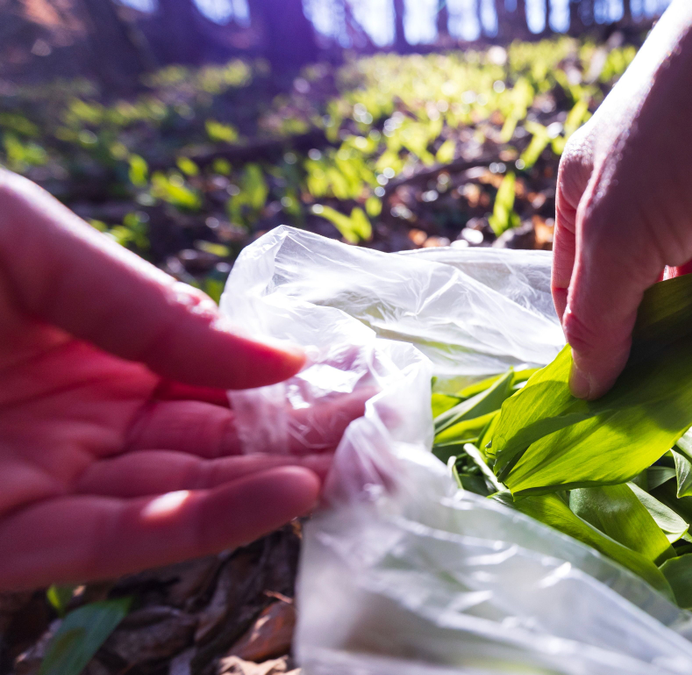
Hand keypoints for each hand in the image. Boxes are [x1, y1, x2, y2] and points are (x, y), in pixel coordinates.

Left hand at [0, 171, 327, 590]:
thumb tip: (281, 360)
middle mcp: (75, 423)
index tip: (357, 376)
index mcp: (86, 347)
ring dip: (262, 487)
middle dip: (290, 439)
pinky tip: (279, 494)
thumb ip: (153, 310)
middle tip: (374, 430)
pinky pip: (112, 543)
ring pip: (173, 500)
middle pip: (205, 444)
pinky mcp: (0, 541)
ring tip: (345, 465)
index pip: (208, 377)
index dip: (283, 380)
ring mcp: (40, 484)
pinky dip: (200, 524)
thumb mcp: (34, 244)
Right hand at [553, 0, 691, 398]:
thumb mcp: (623, 229)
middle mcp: (643, 187)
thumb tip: (586, 386)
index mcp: (589, 190)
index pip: (574, 291)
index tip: (613, 409)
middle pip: (638, 288)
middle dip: (651, 346)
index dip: (589, 350)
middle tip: (675, 405)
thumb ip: (601, 314)